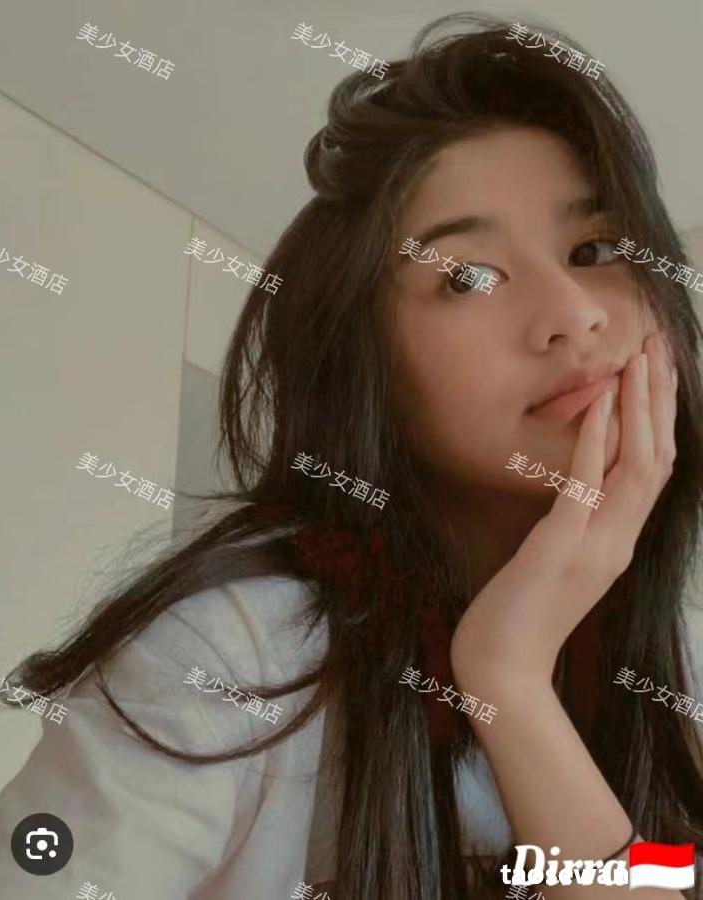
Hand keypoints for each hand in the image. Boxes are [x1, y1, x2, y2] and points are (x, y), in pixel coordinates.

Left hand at [450, 331, 677, 692]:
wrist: (502, 669)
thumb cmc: (521, 615)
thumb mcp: (559, 563)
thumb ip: (578, 525)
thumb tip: (579, 483)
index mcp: (619, 543)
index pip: (654, 471)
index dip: (661, 419)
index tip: (657, 372)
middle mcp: (618, 541)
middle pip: (658, 458)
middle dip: (660, 399)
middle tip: (659, 345)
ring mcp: (595, 545)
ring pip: (636, 466)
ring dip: (640, 408)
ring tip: (638, 358)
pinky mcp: (561, 547)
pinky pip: (587, 485)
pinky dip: (596, 439)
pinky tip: (601, 402)